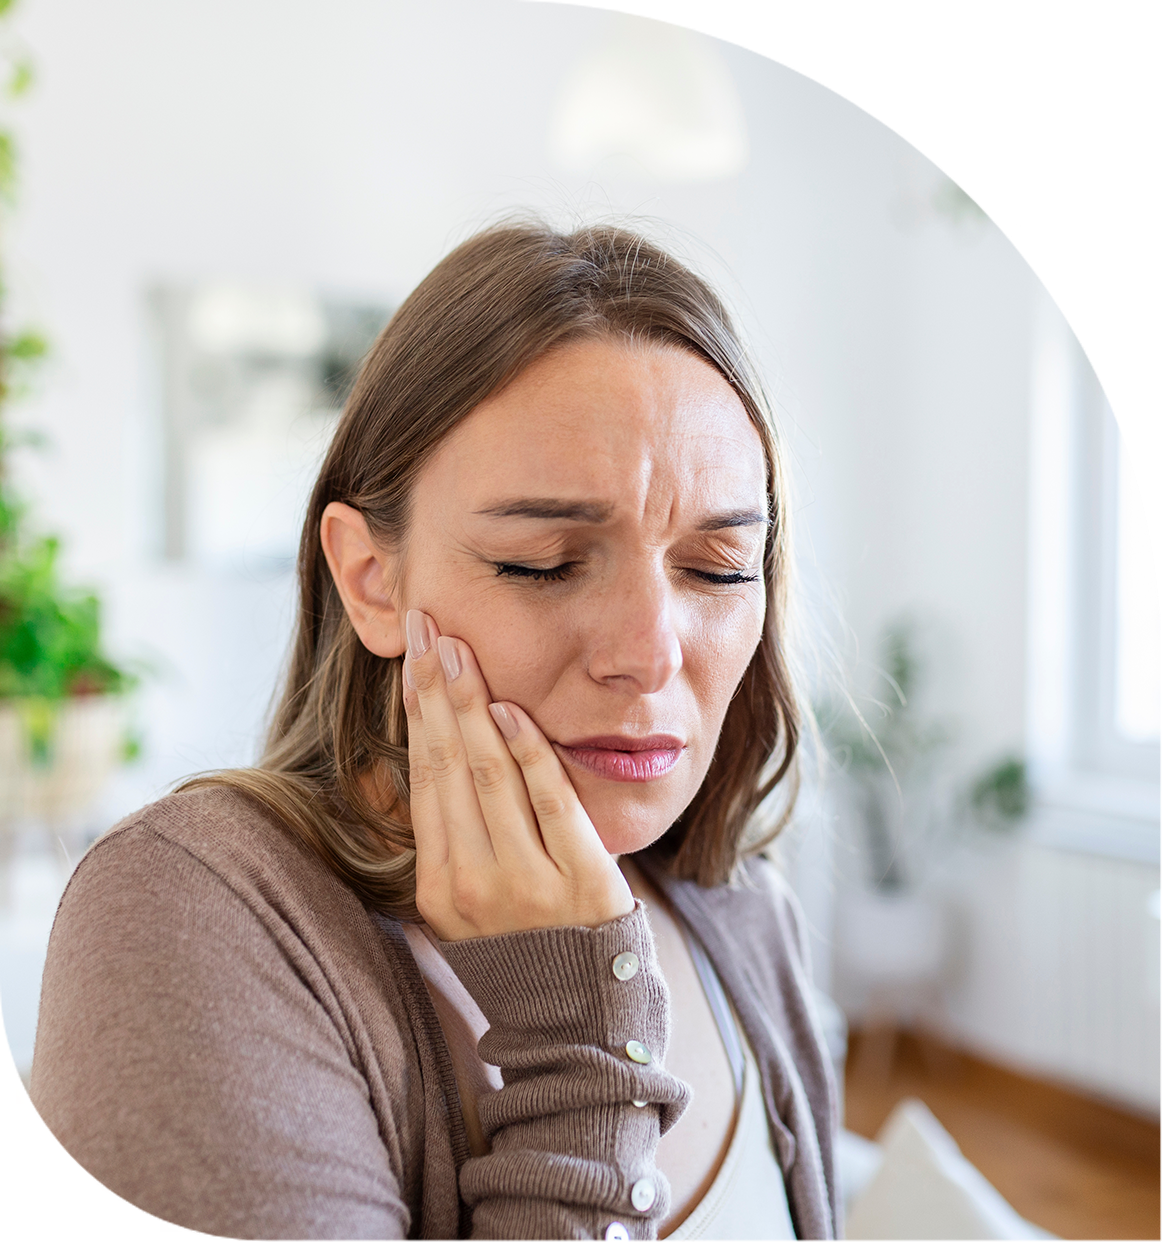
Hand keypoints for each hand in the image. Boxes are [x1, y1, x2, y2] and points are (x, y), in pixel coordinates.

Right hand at [402, 609, 634, 941]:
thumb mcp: (467, 902)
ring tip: (457, 649)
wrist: (579, 1015)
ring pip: (489, 775)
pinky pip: (548, 801)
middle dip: (435, 688)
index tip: (411, 655)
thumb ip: (453, 834)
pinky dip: (527, 752)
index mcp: (440, 886)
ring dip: (473, 704)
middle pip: (448, 765)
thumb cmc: (521, 945)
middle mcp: (474, 883)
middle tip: (427, 627)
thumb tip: (435, 749)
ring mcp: (527, 883)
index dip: (416, 710)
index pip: (423, 777)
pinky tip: (510, 709)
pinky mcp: (581, 881)